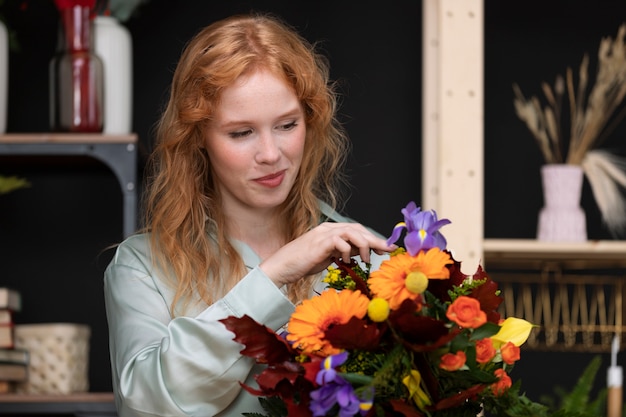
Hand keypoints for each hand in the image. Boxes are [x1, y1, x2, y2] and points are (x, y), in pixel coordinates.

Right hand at [259, 222, 395, 286]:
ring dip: (364, 245)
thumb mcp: (327, 258)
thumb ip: (342, 253)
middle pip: (358, 229)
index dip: (372, 238)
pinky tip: (346, 261)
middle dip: (375, 239)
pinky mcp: (319, 243)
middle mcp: (328, 229)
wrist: (281, 267)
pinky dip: (348, 251)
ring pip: (352, 232)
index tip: (385, 248)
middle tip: (388, 250)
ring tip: (367, 259)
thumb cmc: (302, 264)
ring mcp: (323, 234)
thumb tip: (360, 254)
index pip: (356, 230)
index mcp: (330, 231)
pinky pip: (341, 241)